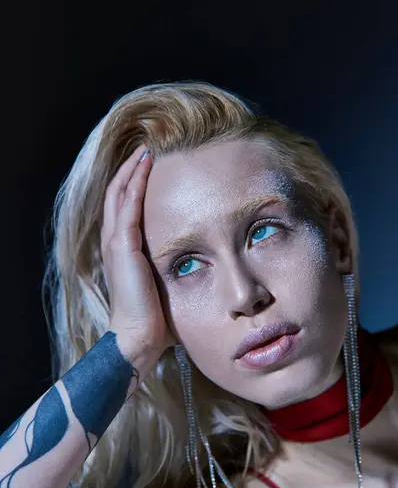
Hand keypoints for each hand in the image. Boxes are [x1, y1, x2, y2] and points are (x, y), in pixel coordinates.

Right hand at [101, 144, 172, 359]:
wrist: (137, 338)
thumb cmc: (153, 317)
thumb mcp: (160, 283)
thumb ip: (168, 266)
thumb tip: (194, 259)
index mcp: (121, 249)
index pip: (123, 206)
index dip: (133, 184)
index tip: (150, 166)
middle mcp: (113, 241)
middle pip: (117, 193)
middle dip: (131, 169)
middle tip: (148, 149)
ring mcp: (115, 242)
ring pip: (119, 193)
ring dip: (133, 169)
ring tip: (148, 150)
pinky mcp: (123, 246)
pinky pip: (127, 205)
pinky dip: (135, 182)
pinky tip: (147, 165)